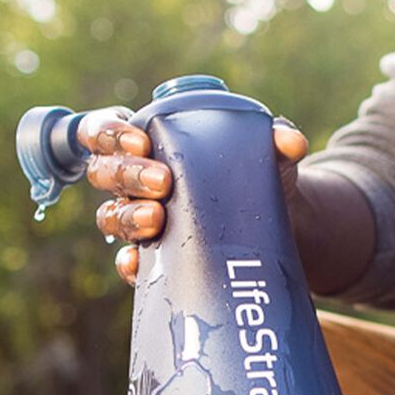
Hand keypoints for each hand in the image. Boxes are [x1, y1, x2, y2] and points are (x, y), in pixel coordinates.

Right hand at [79, 111, 307, 285]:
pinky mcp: (152, 259)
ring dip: (128, 216)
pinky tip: (138, 263)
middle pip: (105, 173)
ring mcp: (139, 221)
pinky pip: (127, 263)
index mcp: (148, 143)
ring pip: (111, 217)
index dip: (109, 133)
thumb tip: (289, 141)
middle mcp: (134, 181)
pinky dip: (128, 264)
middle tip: (163, 181)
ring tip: (158, 217)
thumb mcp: (267, 154)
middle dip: (127, 174)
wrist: (276, 227)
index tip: (141, 141)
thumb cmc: (257, 175)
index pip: (104, 131)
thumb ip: (276, 139)